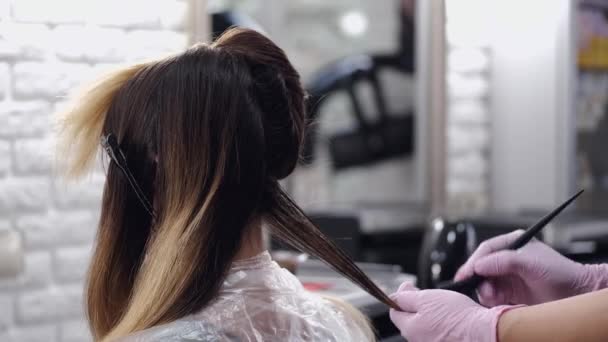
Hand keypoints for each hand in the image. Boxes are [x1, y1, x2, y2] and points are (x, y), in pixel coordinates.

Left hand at [389, 283, 513, 341]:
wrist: (484, 332)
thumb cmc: (458, 317)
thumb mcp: (427, 298)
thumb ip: (406, 297)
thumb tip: (395, 295)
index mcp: (410, 329)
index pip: (395, 311)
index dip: (402, 297)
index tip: (412, 289)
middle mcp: (418, 341)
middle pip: (410, 319)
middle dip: (418, 306)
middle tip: (433, 298)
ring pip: (426, 326)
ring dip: (432, 316)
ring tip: (446, 309)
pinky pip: (439, 333)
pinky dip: (444, 325)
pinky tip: (453, 319)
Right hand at [455, 230, 607, 305]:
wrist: (577, 294)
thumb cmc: (560, 272)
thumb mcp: (529, 262)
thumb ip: (502, 261)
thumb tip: (478, 265)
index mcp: (512, 243)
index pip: (486, 249)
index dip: (473, 261)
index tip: (466, 273)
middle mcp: (508, 258)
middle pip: (481, 266)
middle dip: (477, 277)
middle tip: (474, 286)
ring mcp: (508, 276)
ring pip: (484, 282)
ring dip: (484, 289)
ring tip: (492, 295)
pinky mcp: (510, 292)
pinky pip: (491, 295)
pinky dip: (490, 298)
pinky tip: (496, 300)